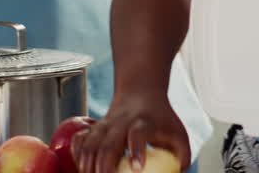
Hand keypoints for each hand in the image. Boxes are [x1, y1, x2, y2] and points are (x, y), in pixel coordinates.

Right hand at [73, 92, 190, 172]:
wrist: (140, 93)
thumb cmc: (161, 119)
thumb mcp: (178, 133)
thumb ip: (181, 156)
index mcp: (144, 121)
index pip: (139, 133)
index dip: (137, 149)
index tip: (138, 168)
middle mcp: (122, 122)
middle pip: (109, 142)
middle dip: (105, 165)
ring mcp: (106, 124)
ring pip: (91, 142)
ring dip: (88, 163)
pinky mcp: (94, 128)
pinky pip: (80, 139)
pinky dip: (77, 154)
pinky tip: (79, 167)